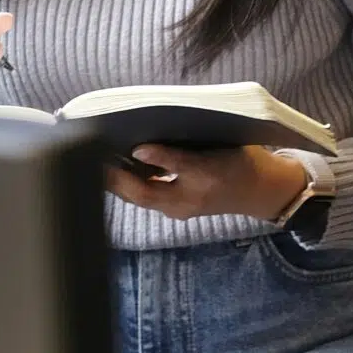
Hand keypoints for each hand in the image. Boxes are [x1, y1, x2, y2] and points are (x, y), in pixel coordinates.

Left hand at [108, 143, 310, 222]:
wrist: (259, 191)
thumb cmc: (241, 162)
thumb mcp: (222, 146)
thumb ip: (188, 145)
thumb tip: (148, 143)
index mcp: (206, 177)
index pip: (176, 166)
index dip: (155, 156)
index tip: (135, 145)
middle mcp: (189, 199)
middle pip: (144, 193)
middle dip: (116, 179)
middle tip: (94, 158)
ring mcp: (180, 208)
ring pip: (142, 198)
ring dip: (119, 183)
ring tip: (99, 162)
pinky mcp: (176, 209)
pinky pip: (148, 199)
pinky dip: (131, 186)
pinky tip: (119, 171)